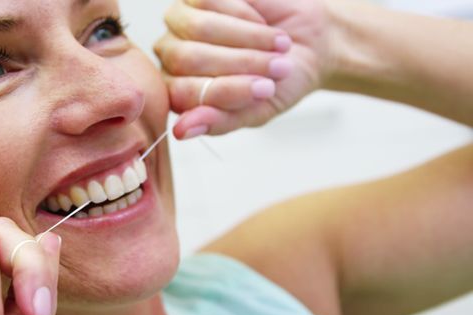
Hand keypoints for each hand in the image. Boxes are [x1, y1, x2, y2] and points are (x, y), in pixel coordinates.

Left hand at [155, 0, 331, 138]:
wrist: (311, 44)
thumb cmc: (279, 82)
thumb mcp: (256, 110)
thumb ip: (219, 122)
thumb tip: (182, 132)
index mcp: (178, 92)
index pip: (182, 93)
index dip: (225, 91)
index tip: (265, 91)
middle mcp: (172, 56)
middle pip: (188, 58)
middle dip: (240, 63)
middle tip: (277, 67)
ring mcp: (181, 23)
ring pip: (198, 27)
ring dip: (247, 38)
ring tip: (278, 45)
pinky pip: (210, 1)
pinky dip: (245, 14)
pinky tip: (261, 21)